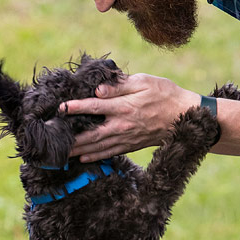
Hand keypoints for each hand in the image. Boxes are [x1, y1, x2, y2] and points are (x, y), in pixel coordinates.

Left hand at [61, 73, 200, 160]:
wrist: (185, 116)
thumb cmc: (165, 94)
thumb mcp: (144, 81)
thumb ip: (119, 85)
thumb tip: (98, 90)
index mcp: (124, 106)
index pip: (94, 106)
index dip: (75, 107)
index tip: (61, 108)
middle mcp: (122, 125)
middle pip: (91, 134)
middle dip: (71, 138)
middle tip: (53, 142)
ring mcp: (127, 138)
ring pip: (98, 146)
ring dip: (79, 150)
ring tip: (61, 154)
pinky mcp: (132, 145)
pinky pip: (110, 152)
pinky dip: (96, 156)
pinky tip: (83, 158)